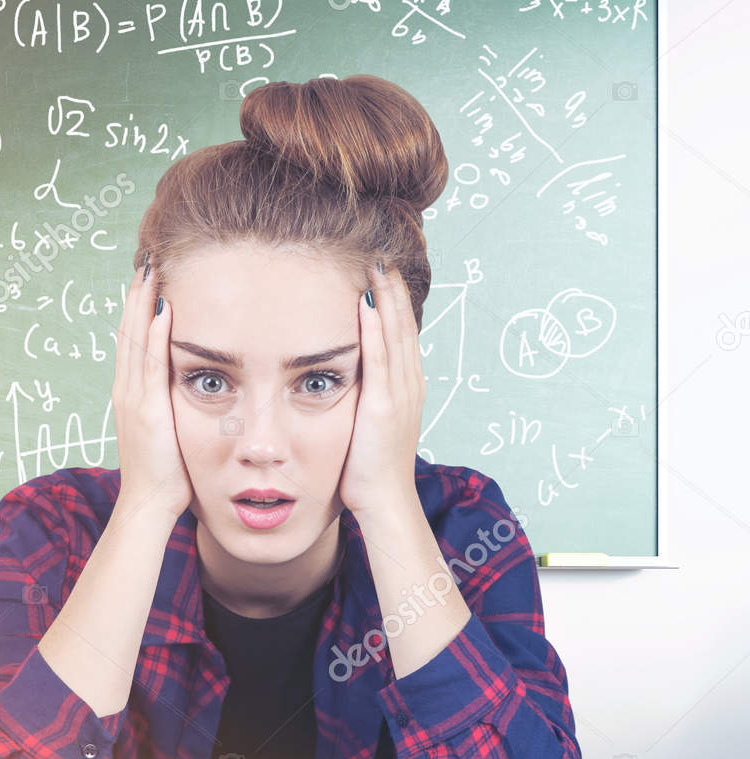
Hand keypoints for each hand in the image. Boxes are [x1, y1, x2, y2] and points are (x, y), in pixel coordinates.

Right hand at [112, 256, 193, 521]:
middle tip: (147, 259)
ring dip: (142, 303)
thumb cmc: (164, 471)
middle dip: (137, 294)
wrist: (148, 504)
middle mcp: (126, 389)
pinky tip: (162, 309)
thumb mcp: (166, 428)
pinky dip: (154, 334)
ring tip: (151, 271)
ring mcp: (133, 398)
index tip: (149, 277)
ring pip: (134, 340)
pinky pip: (150, 364)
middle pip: (128, 330)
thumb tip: (190, 381)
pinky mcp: (147, 410)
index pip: (132, 339)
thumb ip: (170, 402)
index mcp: (131, 392)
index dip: (137, 306)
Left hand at [340, 262, 425, 516]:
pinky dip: (374, 329)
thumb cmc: (370, 468)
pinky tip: (366, 305)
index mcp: (406, 388)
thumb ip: (365, 397)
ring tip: (377, 268)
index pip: (402, 334)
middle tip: (382, 257)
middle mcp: (409, 385)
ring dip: (386, 300)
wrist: (383, 501)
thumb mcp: (370, 423)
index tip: (384, 274)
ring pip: (394, 336)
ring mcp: (399, 394)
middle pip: (403, 326)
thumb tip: (350, 378)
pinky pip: (379, 359)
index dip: (395, 302)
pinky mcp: (382, 406)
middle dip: (393, 291)